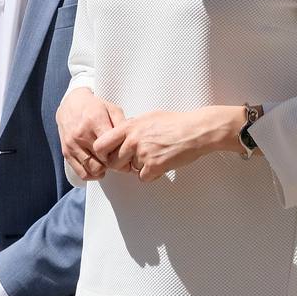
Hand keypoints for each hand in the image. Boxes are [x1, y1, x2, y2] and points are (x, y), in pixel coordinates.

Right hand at [57, 88, 124, 180]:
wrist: (70, 105)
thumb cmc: (93, 107)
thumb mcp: (112, 109)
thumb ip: (122, 124)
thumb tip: (132, 139)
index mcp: (95, 121)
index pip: (110, 147)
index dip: (121, 153)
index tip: (127, 153)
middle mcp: (82, 134)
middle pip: (103, 160)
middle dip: (114, 163)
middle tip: (120, 160)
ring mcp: (73, 145)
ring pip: (92, 169)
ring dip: (104, 170)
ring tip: (109, 163)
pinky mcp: (66, 153)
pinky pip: (81, 173)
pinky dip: (92, 174)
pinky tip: (98, 168)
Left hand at [93, 106, 243, 181]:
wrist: (196, 131)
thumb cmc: (176, 122)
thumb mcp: (149, 117)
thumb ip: (132, 127)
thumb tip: (122, 134)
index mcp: (129, 127)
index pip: (101, 144)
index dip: (103, 153)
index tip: (109, 155)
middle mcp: (133, 140)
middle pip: (112, 162)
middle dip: (121, 165)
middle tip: (132, 162)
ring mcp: (143, 153)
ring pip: (130, 170)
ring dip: (140, 168)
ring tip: (154, 157)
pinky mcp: (154, 166)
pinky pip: (144, 177)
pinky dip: (152, 175)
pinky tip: (162, 164)